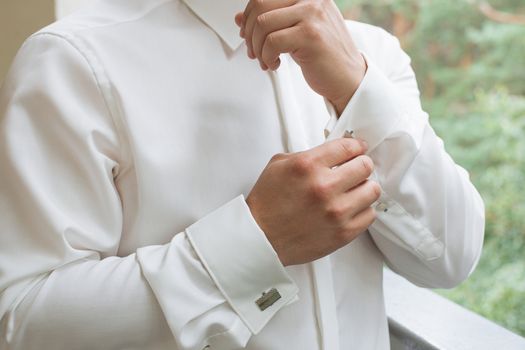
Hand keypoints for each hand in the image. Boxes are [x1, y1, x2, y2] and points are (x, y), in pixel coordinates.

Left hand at [235, 0, 366, 113]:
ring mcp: (312, 15)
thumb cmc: (325, 57)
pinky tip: (276, 64)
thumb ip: (271, 21)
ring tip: (265, 60)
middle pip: (260, 4)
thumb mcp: (295, 32)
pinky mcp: (310, 35)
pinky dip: (267, 57)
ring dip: (257, 48)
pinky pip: (272, 42)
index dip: (249, 15)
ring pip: (263, 24)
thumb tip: (240, 18)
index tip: (247, 33)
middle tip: (253, 50)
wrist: (348, 78)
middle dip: (249, 32)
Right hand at [246, 138, 380, 265]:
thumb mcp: (278, 165)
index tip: (359, 149)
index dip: (356, 146)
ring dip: (363, 189)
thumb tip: (334, 152)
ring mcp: (336, 211)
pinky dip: (362, 210)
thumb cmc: (267, 203)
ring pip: (372, 190)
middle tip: (354, 171)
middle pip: (365, 166)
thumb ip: (308, 154)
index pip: (348, 147)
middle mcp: (324, 186)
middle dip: (360, 166)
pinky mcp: (343, 233)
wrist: (260, 238)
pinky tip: (350, 209)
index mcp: (307, 165)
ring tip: (353, 192)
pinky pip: (369, 215)